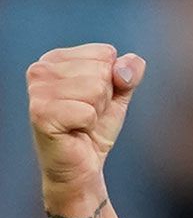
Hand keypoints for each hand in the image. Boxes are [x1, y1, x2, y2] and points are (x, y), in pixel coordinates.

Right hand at [26, 45, 143, 217]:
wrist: (82, 165)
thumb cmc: (95, 127)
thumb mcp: (119, 94)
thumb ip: (130, 72)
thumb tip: (122, 67)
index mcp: (56, 58)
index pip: (106, 53)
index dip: (111, 80)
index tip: (94, 99)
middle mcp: (40, 69)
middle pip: (102, 70)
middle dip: (104, 96)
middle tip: (87, 113)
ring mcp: (37, 91)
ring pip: (96, 88)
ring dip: (96, 110)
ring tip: (81, 121)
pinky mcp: (40, 113)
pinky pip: (87, 111)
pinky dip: (89, 124)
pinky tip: (74, 130)